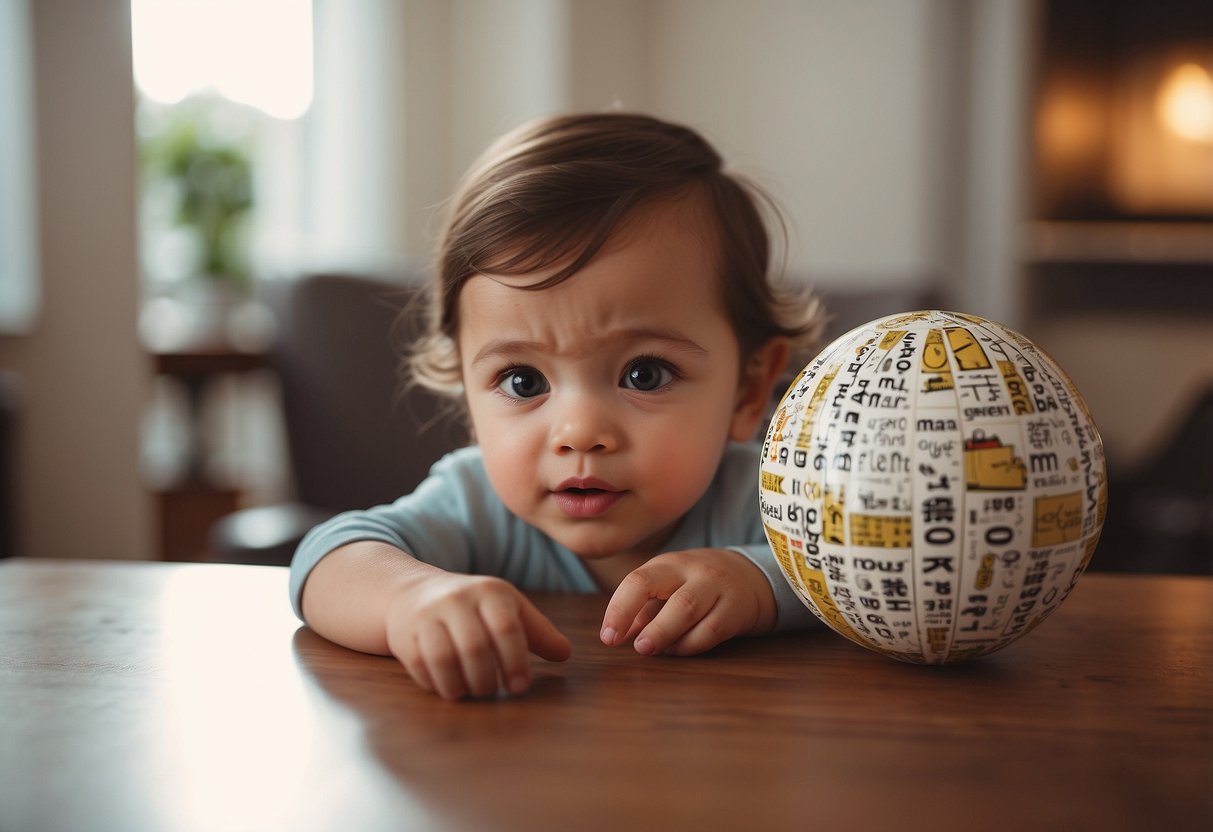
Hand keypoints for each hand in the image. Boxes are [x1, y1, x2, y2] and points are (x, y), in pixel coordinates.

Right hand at [383, 572, 571, 699]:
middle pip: (475, 647)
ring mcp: (427, 616)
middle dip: (487, 679)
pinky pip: (421, 667)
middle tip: (493, 691)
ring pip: (444, 659)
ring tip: (472, 690)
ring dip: (461, 685)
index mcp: (490, 592)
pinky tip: (450, 686)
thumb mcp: (508, 608)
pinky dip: (438, 684)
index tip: (520, 686)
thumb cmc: (473, 606)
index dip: (515, 662)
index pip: (507, 629)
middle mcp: (457, 599)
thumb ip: (537, 631)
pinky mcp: (404, 634)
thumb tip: (565, 654)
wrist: (412, 592)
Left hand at [598, 548, 776, 656]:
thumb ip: (641, 610)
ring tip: (651, 650)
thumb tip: (615, 635)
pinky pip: (713, 629)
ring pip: (689, 609)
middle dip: (649, 625)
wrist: (749, 575)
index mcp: (668, 564)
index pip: (638, 581)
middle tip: (636, 648)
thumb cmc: (695, 584)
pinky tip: (678, 651)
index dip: (619, 609)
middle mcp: (693, 571)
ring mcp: (718, 588)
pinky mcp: (737, 609)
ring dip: (666, 634)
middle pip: (669, 594)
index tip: (608, 637)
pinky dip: (691, 644)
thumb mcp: (666, 587)